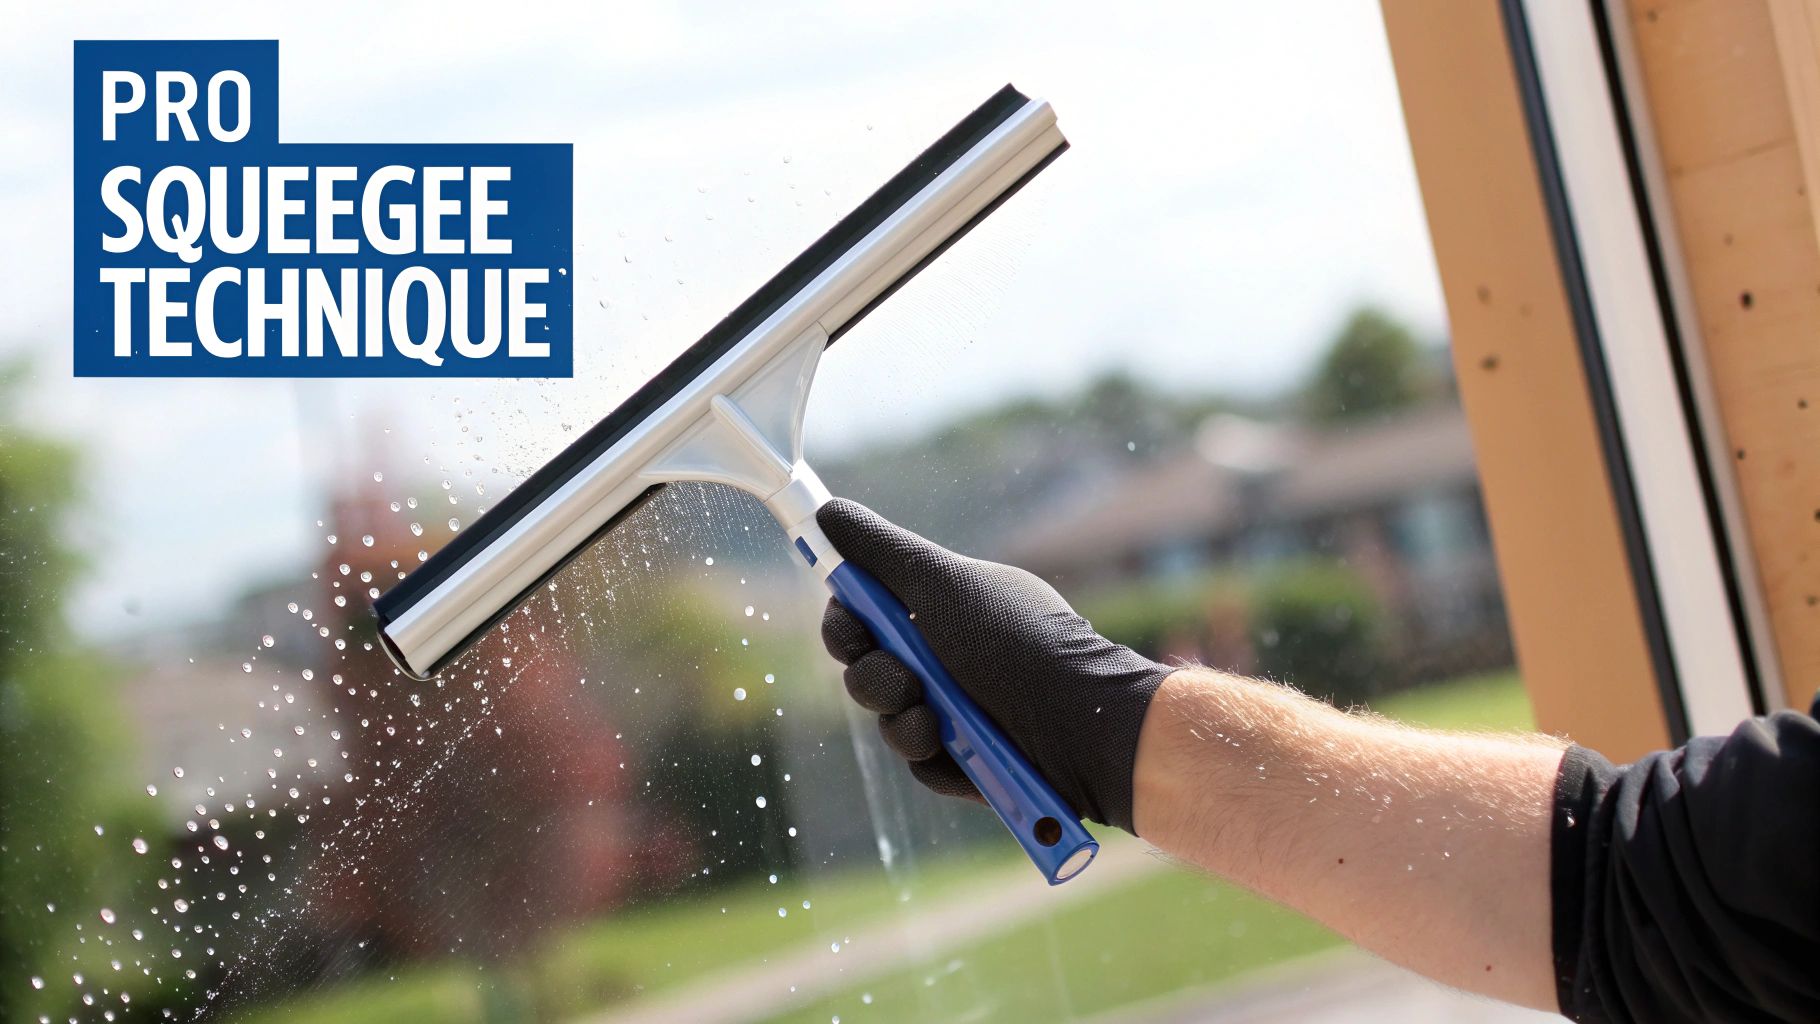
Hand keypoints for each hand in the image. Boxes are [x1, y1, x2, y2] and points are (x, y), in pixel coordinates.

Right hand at [816, 499, 1172, 832]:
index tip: (851, 627)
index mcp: (943, 608)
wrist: (1082, 723)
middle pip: (867, 666)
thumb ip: (883, 551)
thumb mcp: (945, 583)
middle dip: (872, 675)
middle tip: (902, 677)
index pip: (868, 610)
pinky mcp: (966, 761)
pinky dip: (931, 753)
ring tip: (935, 717)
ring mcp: (957, 709)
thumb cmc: (1018, 643)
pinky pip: (919, 761)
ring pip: (887, 717)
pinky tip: (957, 747)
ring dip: (901, 717)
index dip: (848, 620)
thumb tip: (828, 511)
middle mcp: (947, 655)